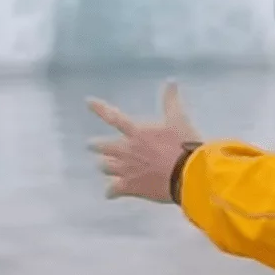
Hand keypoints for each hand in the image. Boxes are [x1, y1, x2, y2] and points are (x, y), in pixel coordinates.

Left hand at [87, 81, 200, 202]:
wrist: (187, 175)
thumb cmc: (184, 145)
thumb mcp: (179, 120)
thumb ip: (171, 101)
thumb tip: (171, 80)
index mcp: (136, 132)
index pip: (113, 117)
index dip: (99, 108)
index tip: (87, 102)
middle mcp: (126, 150)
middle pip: (102, 146)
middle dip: (96, 146)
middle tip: (92, 146)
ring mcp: (125, 169)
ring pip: (104, 167)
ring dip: (105, 166)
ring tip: (106, 166)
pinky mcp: (129, 187)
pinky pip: (112, 190)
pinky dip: (110, 192)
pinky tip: (110, 193)